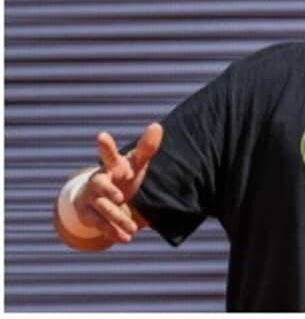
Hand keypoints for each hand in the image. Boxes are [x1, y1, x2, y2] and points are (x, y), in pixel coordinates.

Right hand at [78, 124, 161, 242]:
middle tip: (121, 197)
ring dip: (117, 218)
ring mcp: (91, 198)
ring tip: (134, 228)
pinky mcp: (88, 214)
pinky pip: (99, 224)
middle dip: (108, 190)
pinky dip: (112, 231)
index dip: (106, 147)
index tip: (101, 136)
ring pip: (102, 207)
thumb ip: (146, 148)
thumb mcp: (135, 163)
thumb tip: (156, 125)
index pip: (108, 155)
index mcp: (112, 166)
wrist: (99, 197)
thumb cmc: (121, 176)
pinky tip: (125, 238)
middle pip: (100, 183)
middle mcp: (98, 180)